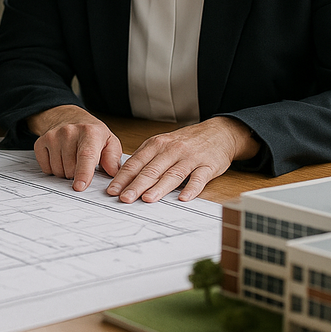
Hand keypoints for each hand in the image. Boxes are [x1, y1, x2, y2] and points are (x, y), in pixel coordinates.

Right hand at [27, 105, 123, 190]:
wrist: (69, 117)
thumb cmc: (91, 133)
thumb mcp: (109, 141)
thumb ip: (113, 158)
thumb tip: (113, 173)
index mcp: (90, 132)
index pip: (86, 155)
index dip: (83, 173)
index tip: (80, 187)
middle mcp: (69, 132)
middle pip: (70, 169)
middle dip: (77, 174)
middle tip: (82, 163)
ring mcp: (53, 136)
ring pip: (58, 170)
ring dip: (65, 172)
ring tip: (71, 159)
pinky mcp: (41, 141)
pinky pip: (46, 168)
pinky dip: (53, 169)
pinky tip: (60, 158)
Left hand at [106, 117, 258, 202]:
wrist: (218, 133)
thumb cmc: (186, 142)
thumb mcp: (162, 144)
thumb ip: (145, 159)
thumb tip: (123, 177)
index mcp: (157, 145)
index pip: (136, 163)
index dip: (123, 177)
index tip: (112, 191)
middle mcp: (172, 150)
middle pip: (151, 170)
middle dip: (136, 185)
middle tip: (124, 198)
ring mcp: (190, 158)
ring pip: (172, 174)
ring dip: (159, 188)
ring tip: (147, 199)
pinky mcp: (208, 166)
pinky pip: (198, 178)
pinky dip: (191, 188)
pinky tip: (183, 198)